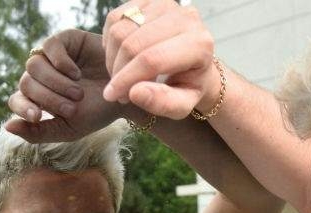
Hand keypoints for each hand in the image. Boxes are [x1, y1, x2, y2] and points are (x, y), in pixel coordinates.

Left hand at [6, 30, 127, 142]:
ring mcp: (51, 57)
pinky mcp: (64, 40)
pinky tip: (75, 73)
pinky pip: (48, 47)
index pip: (16, 100)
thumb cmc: (99, 112)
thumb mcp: (69, 129)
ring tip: (78, 92)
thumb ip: (39, 133)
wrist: (127, 92)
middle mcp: (42, 76)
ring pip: (33, 66)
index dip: (23, 107)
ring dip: (55, 83)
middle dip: (48, 98)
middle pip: (26, 84)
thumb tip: (7, 126)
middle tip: (73, 107)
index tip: (37, 115)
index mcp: (40, 98)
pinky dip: (60, 63)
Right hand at [101, 0, 221, 119]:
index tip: (112, 95)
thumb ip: (161, 103)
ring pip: (120, 29)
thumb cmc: (187, 87)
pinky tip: (121, 58)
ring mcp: (166, 5)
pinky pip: (115, 18)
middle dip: (118, 71)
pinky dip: (111, 42)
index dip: (126, 79)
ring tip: (122, 77)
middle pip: (133, 43)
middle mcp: (184, 18)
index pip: (152, 59)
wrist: (193, 65)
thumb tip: (134, 92)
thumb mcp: (181, 105)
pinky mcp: (149, 0)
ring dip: (113, 58)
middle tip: (118, 91)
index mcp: (199, 45)